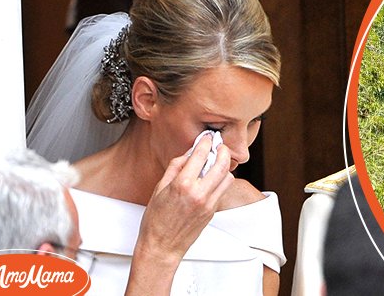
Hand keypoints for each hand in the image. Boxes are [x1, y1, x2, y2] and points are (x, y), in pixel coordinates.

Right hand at [135, 135, 233, 261]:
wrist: (162, 246)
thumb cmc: (156, 219)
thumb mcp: (159, 188)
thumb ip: (176, 167)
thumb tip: (189, 153)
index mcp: (182, 184)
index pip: (201, 155)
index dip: (205, 142)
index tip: (207, 137)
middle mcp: (199, 193)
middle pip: (222, 164)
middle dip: (222, 150)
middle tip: (219, 146)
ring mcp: (208, 203)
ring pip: (227, 177)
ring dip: (224, 166)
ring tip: (216, 162)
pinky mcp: (213, 211)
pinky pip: (223, 190)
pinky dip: (220, 180)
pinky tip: (212, 178)